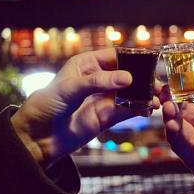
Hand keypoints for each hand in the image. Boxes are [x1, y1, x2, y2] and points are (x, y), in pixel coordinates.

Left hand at [11, 48, 158, 168]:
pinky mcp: (106, 117)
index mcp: (87, 65)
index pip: (116, 56)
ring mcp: (103, 99)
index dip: (134, 58)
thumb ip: (98, 82)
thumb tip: (128, 78)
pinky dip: (140, 109)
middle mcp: (98, 80)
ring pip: (131, 93)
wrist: (36, 138)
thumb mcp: (70, 88)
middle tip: (158, 85)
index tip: (151, 62)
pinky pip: (128, 110)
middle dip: (144, 79)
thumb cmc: (46, 105)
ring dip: (145, 96)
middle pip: (128, 75)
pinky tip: (149, 110)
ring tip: (158, 100)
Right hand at [161, 83, 193, 193]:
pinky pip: (179, 144)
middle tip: (164, 89)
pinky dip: (172, 133)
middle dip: (172, 96)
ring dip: (170, 113)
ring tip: (167, 105)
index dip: (189, 82)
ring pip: (179, 123)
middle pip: (184, 105)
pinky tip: (171, 123)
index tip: (178, 74)